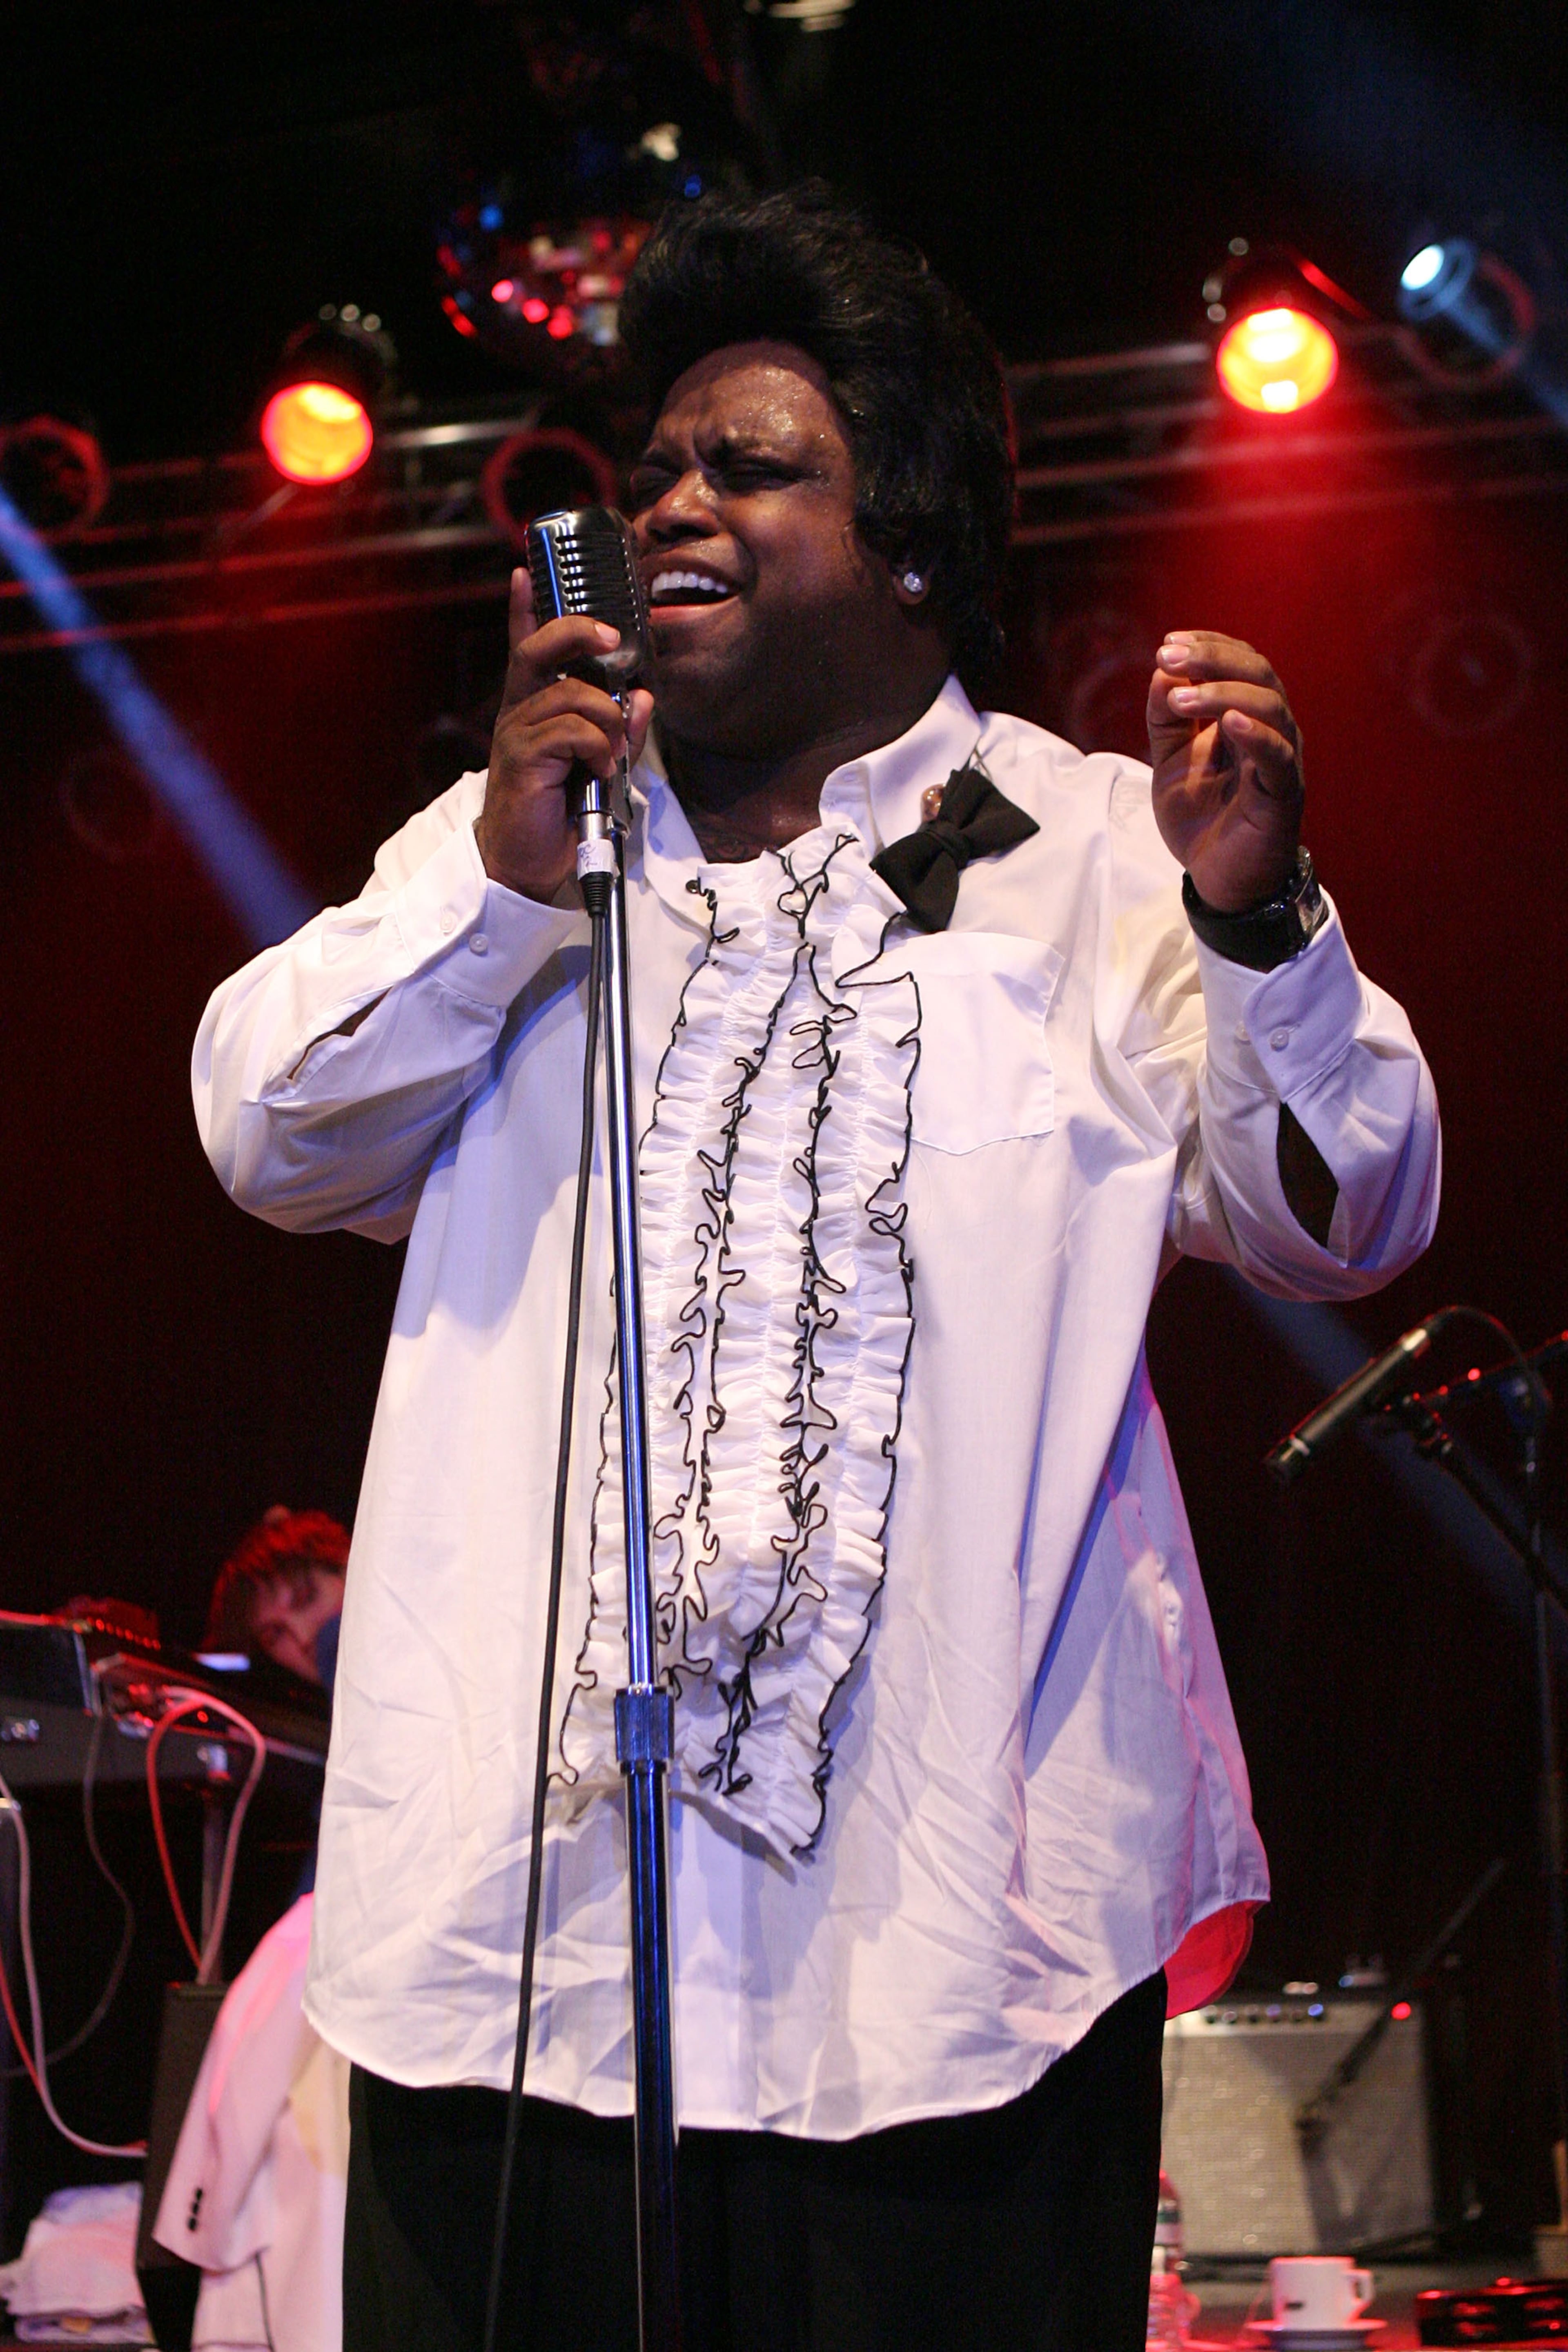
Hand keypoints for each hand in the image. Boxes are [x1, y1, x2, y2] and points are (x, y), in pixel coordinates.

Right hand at [475, 568, 655, 902]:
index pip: (526, 647)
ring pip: (571, 694)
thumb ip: (620, 728)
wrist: (526, 861)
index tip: (524, 572)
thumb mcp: (599, 763)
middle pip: (541, 649)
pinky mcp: (522, 758)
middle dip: (578, 632)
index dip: (523, 608)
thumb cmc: (558, 811)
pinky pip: (570, 731)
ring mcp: (517, 733)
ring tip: (611, 752)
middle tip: (611, 638)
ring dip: (606, 719)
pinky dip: (596, 746)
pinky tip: (599, 768)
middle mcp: (519, 711)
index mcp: (533, 706)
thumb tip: (642, 696)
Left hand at [1147, 630, 1303, 911]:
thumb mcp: (1170, 760)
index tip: (1168, 643)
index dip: (1208, 646)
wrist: (1218, 879)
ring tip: (1181, 698)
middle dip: (1213, 659)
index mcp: (1247, 716)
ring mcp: (1281, 759)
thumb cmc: (1201, 817)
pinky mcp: (1282, 794)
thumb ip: (1166, 718)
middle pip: (1258, 673)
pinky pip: (1276, 756)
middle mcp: (1272, 729)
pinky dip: (1255, 734)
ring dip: (1223, 693)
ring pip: (1269, 706)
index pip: (1240, 663)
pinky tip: (1228, 722)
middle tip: (1170, 656)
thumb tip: (1163, 670)